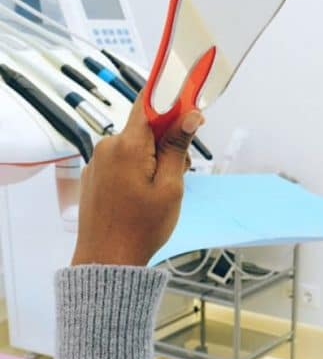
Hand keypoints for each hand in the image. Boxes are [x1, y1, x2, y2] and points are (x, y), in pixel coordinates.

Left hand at [71, 101, 203, 266]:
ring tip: (160, 190)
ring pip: (136, 145)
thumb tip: (190, 115)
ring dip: (154, 158)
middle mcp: (107, 146)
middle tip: (179, 172)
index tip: (192, 107)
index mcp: (127, 146)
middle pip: (146, 127)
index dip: (172, 99)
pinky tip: (144, 194)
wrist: (107, 258)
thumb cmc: (141, 227)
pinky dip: (139, 168)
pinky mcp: (95, 174)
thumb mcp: (170, 187)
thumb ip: (178, 147)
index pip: (148, 103)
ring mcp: (98, 160)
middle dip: (168, 141)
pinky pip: (123, 159)